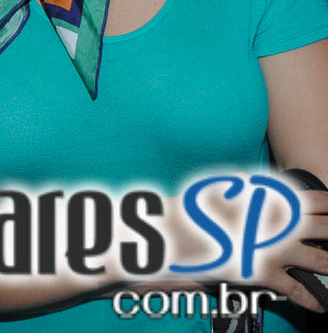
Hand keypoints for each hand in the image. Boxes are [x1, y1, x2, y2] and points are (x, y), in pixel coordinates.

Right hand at [166, 186, 327, 312]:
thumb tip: (266, 187)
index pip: (319, 200)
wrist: (177, 232)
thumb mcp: (228, 188)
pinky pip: (297, 290)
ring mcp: (276, 249)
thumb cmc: (199, 208)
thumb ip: (254, 188)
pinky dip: (311, 300)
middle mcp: (281, 223)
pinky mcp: (266, 273)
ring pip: (322, 262)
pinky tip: (317, 304)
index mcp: (273, 199)